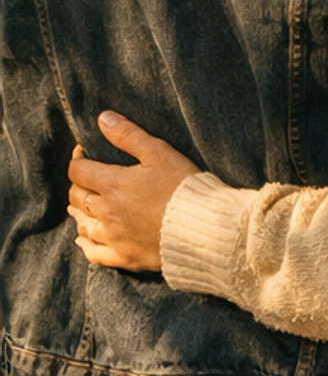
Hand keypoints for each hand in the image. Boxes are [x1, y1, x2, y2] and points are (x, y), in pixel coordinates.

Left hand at [68, 113, 197, 270]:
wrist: (202, 227)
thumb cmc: (182, 186)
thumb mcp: (159, 152)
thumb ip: (128, 135)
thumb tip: (103, 118)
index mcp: (112, 185)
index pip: (79, 171)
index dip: (78, 159)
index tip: (84, 153)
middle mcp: (106, 212)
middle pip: (77, 197)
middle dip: (79, 184)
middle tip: (88, 177)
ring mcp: (113, 237)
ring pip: (83, 224)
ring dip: (79, 212)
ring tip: (82, 204)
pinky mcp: (123, 257)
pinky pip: (94, 254)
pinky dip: (85, 245)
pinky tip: (83, 239)